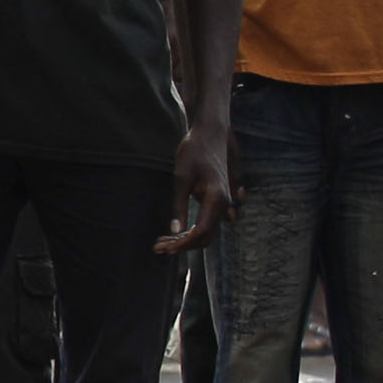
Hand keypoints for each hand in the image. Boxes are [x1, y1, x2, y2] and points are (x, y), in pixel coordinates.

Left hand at [160, 117, 234, 254]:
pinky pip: (206, 221)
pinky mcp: (217, 200)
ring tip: (161, 242)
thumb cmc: (194, 152)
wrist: (210, 133)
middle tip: (158, 248)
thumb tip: (176, 230)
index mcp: (217, 198)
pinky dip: (190, 230)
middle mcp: (224, 203)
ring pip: (206, 230)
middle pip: (205, 235)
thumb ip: (179, 205)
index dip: (183, 243)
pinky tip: (173, 233)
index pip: (201, 231)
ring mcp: (222, 202)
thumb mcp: (181, 178)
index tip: (165, 248)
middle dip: (182, 244)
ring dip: (185, 239)